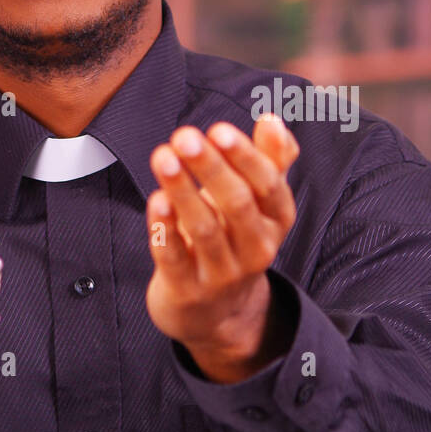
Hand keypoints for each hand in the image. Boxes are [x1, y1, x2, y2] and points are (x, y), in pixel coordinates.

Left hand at [145, 112, 299, 382]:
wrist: (218, 313)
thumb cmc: (234, 238)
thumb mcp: (259, 202)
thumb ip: (270, 159)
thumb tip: (273, 119)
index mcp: (276, 220)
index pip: (269, 186)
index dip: (246, 157)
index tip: (219, 129)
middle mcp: (256, 248)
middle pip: (238, 205)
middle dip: (211, 168)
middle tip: (184, 135)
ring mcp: (222, 274)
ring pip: (205, 230)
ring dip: (183, 191)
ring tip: (162, 156)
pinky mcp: (188, 291)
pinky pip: (175, 258)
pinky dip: (164, 229)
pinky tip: (154, 200)